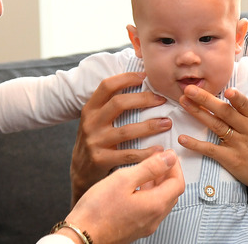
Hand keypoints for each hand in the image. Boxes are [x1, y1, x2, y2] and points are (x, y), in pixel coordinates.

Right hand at [63, 150, 184, 243]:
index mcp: (155, 205)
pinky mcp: (135, 229)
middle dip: (168, 174)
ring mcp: (145, 226)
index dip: (175, 166)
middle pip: (172, 193)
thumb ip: (150, 167)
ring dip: (158, 184)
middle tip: (158, 159)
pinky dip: (149, 194)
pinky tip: (135, 187)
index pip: (178, 183)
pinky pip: (150, 209)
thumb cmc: (98, 209)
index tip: (167, 154)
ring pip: (161, 201)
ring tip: (146, 170)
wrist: (81, 235)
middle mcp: (154, 218)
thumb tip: (169, 158)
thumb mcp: (124, 179)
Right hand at [70, 72, 171, 203]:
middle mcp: (91, 123)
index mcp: (90, 109)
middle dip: (144, 99)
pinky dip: (146, 152)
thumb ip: (110, 105)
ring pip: (126, 130)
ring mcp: (95, 142)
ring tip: (167, 123)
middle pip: (118, 103)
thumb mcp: (96, 120)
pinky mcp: (101, 160)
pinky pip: (128, 154)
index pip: (107, 86)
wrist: (80, 171)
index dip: (126, 78)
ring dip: (150, 126)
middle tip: (162, 100)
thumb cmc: (96, 140)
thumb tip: (138, 82)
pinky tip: (159, 150)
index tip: (145, 77)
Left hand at [177, 85, 247, 191]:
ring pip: (216, 125)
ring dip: (198, 113)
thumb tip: (227, 92)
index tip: (227, 89)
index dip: (236, 98)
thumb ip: (246, 110)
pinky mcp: (231, 159)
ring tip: (183, 102)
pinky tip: (182, 138)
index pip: (245, 105)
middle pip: (225, 112)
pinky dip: (195, 144)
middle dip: (206, 99)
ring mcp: (238, 144)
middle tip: (189, 89)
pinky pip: (210, 150)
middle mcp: (247, 129)